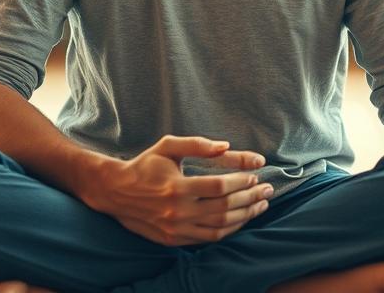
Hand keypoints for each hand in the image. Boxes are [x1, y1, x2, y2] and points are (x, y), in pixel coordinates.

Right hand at [83, 135, 273, 246]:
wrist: (115, 192)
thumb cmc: (145, 165)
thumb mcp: (167, 146)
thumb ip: (197, 144)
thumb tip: (226, 146)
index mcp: (176, 187)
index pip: (218, 186)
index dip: (240, 181)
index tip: (255, 175)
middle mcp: (177, 211)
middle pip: (224, 208)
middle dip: (250, 198)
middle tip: (267, 190)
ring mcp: (176, 228)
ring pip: (220, 227)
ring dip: (245, 216)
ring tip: (261, 205)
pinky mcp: (174, 239)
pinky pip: (209, 238)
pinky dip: (229, 229)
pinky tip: (241, 218)